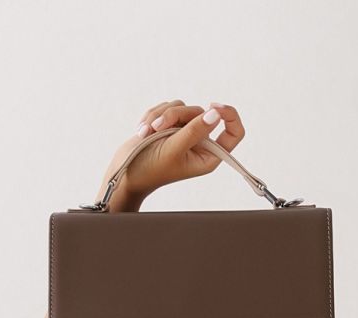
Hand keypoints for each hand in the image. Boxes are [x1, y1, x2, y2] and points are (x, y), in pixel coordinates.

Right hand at [96, 99, 245, 206]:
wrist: (124, 172)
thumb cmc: (150, 168)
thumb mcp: (174, 149)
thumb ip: (195, 130)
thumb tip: (215, 114)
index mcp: (208, 156)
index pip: (233, 132)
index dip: (229, 115)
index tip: (214, 106)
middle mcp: (199, 144)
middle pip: (201, 113)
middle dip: (176, 116)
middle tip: (158, 129)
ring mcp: (184, 133)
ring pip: (182, 107)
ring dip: (161, 115)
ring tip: (147, 132)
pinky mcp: (169, 126)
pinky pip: (167, 107)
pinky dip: (153, 115)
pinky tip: (143, 130)